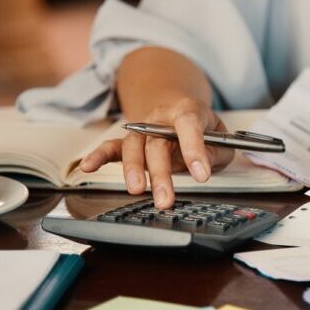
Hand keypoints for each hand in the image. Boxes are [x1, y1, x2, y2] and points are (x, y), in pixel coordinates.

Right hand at [79, 97, 233, 208]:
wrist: (182, 112)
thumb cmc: (204, 129)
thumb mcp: (221, 139)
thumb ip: (216, 152)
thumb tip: (202, 166)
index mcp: (188, 111)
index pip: (189, 125)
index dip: (195, 149)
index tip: (201, 175)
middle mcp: (161, 118)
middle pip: (157, 142)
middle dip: (161, 173)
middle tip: (166, 198)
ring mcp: (143, 129)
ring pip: (134, 147)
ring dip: (134, 170)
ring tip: (137, 191)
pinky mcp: (130, 141)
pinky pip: (111, 147)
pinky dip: (98, 156)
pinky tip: (88, 166)